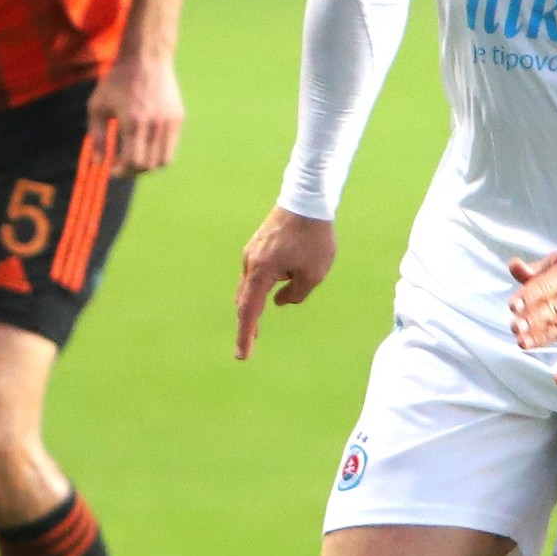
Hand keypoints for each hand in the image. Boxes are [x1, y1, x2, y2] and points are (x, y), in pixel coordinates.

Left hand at [88, 52, 184, 176]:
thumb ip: (96, 136)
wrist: (146, 58)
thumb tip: (98, 163)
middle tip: (121, 167)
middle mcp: (155, 125)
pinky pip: (170, 147)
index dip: (121, 172)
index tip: (112, 170)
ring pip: (163, 161)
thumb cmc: (117, 81)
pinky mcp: (178, 118)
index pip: (132, 162)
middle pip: (148, 166)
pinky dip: (158, 153)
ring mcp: (170, 122)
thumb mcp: (97, 106)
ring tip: (135, 159)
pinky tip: (145, 145)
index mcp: (134, 122)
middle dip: (132, 171)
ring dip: (147, 166)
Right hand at [235, 207, 336, 359]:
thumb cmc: (314, 238)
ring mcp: (252, 252)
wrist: (308, 199)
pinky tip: (273, 290)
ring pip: (251, 285)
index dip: (245, 335)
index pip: (249, 311)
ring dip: (256, 303)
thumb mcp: (313, 274)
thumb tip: (279, 301)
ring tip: (258, 324)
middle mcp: (251, 263)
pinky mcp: (258, 245)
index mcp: (261, 272)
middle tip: (248, 345)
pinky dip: (261, 287)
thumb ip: (295, 294)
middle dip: (247, 323)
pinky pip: (257, 273)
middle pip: (245, 300)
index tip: (242, 355)